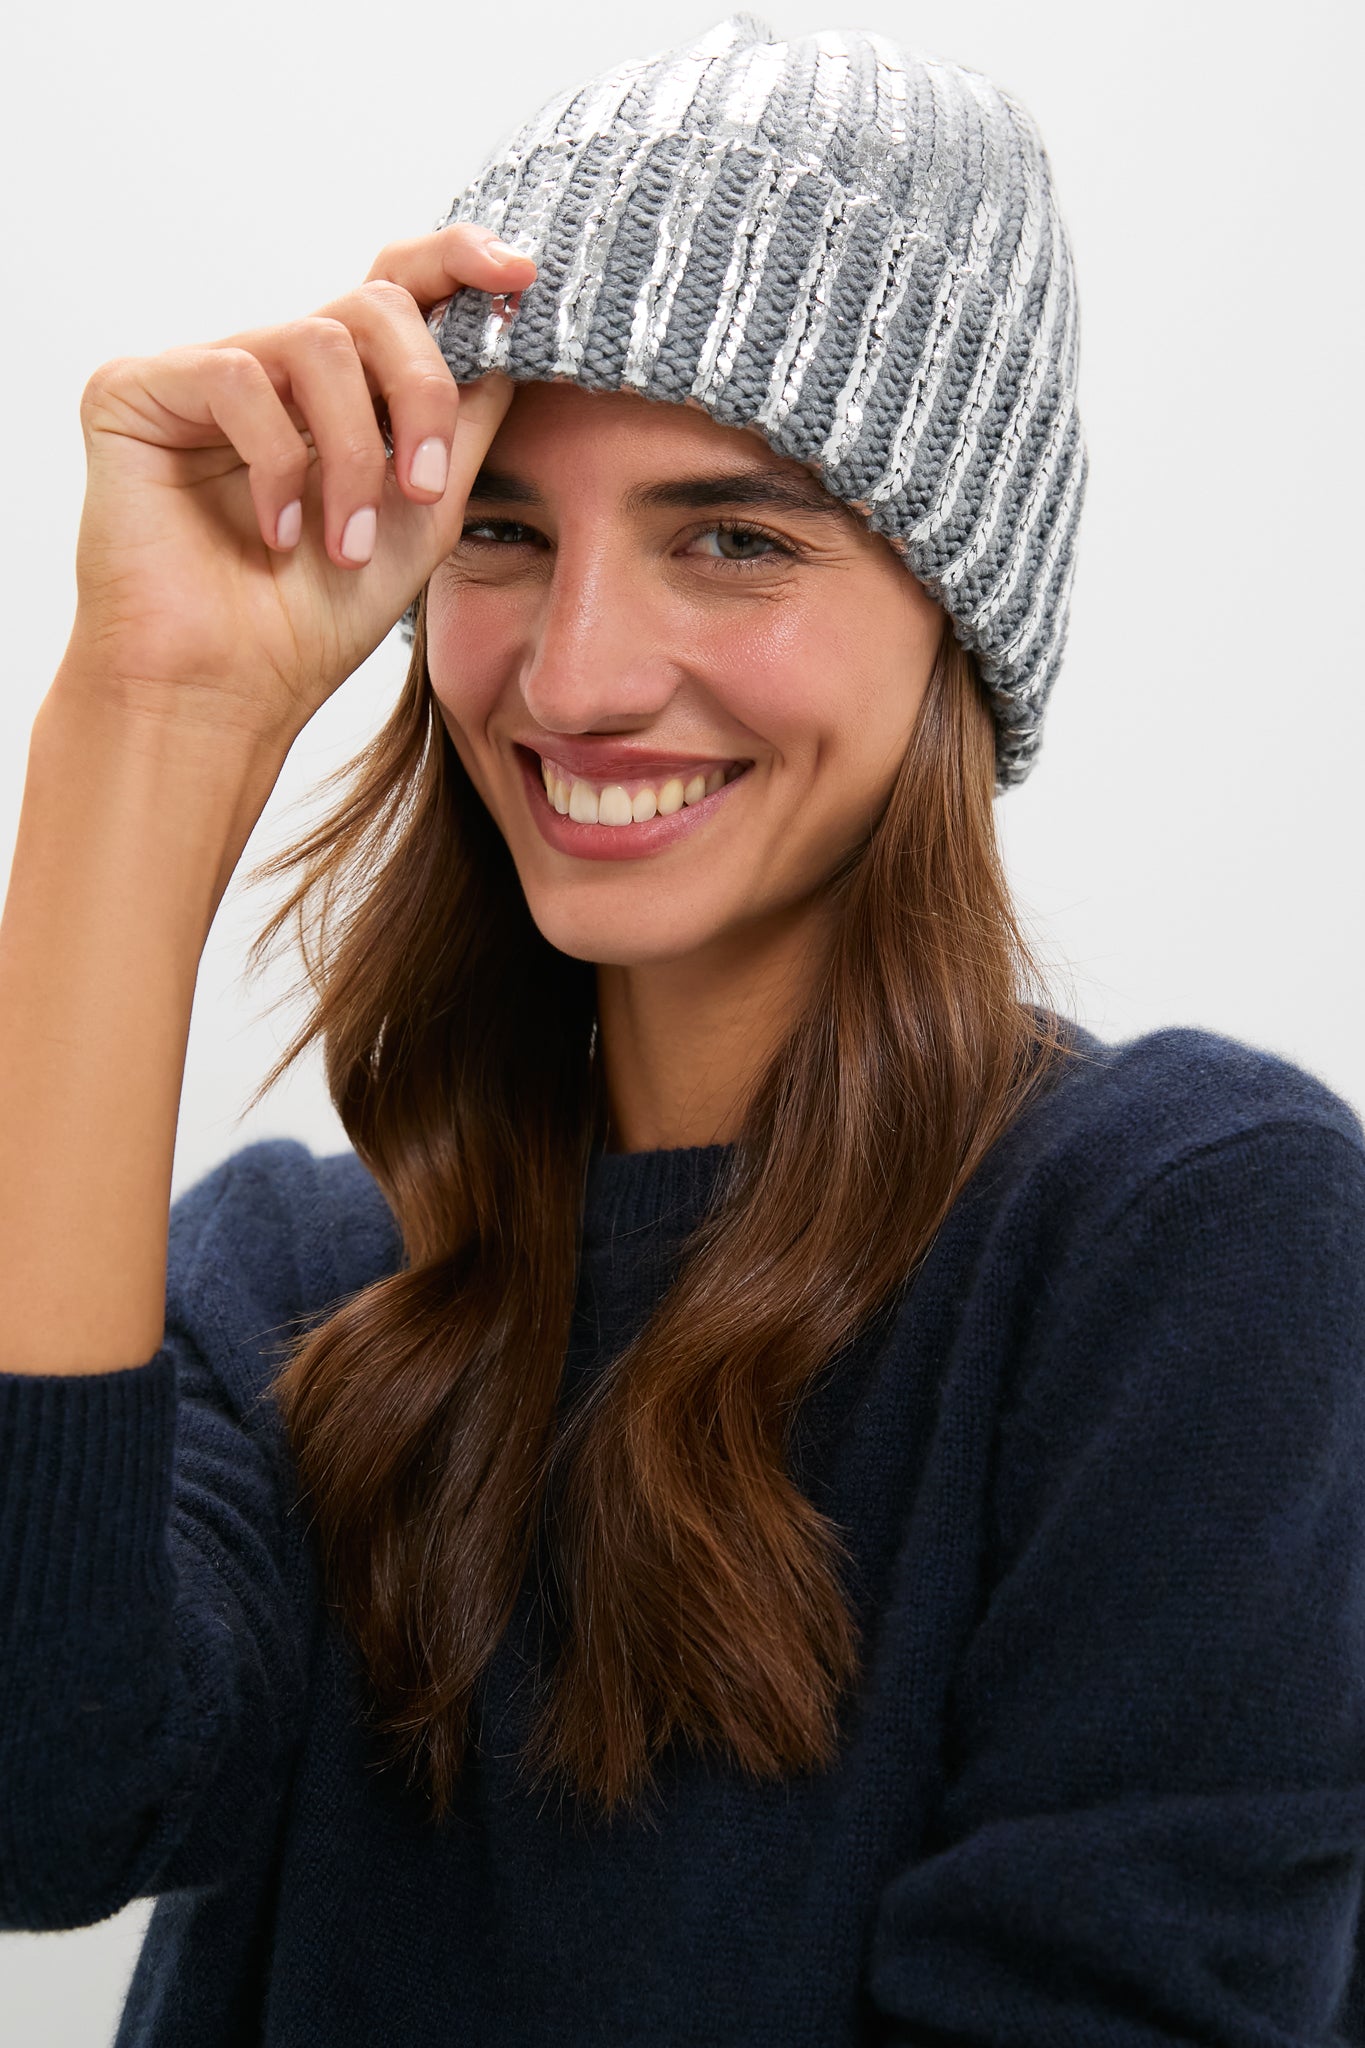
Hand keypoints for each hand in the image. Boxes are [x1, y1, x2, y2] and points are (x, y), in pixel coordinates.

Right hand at [55, 222, 535, 749]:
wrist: (230, 693)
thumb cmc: (316, 619)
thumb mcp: (425, 514)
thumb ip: (464, 425)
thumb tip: (511, 341)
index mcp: (339, 393)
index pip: (397, 290)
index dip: (456, 262)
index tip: (519, 270)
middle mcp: (273, 370)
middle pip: (373, 303)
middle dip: (421, 393)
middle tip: (426, 490)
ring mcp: (205, 375)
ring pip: (317, 341)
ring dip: (352, 454)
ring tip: (345, 543)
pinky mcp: (136, 390)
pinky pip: (237, 375)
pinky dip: (279, 463)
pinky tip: (276, 534)